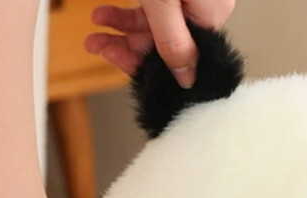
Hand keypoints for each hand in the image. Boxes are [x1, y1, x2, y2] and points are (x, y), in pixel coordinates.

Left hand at [85, 0, 235, 87]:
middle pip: (162, 44)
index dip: (149, 65)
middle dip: (126, 47)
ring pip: (152, 26)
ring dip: (120, 30)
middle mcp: (203, 9)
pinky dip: (126, 14)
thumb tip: (187, 81)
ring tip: (94, 30)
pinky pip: (151, 10)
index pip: (180, 56)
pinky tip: (104, 15)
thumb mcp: (164, 3)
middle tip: (97, 46)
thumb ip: (173, 42)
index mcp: (211, 16)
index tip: (125, 69)